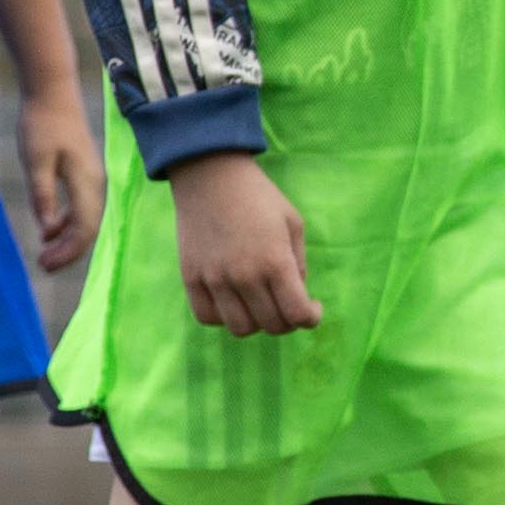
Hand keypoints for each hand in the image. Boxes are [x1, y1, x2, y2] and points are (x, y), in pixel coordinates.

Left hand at [18, 92, 103, 271]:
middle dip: (68, 251)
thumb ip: (42, 195)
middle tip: (43, 266)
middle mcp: (94, 182)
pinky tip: (48, 231)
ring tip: (44, 254)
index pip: (85, 227)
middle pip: (89, 227)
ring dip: (66, 239)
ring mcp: (91, 177)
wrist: (53, 92)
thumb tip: (46, 230)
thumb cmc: (42, 124)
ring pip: (85, 219)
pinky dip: (65, 222)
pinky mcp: (82, 173)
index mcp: (86, 181)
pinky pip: (80, 207)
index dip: (69, 251)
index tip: (45, 265)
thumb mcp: (35, 160)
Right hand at [167, 152, 319, 335]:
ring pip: (241, 328)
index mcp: (275, 262)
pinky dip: (224, 317)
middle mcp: (245, 276)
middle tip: (288, 304)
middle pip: (272, 325)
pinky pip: (208, 317)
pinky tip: (234, 301)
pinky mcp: (191, 278)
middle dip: (288, 320)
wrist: (211, 176)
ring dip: (257, 322)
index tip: (312, 308)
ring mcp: (215, 279)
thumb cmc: (259, 196)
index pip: (297, 314)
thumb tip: (297, 294)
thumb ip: (298, 263)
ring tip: (261, 304)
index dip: (310, 318)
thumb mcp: (293, 223)